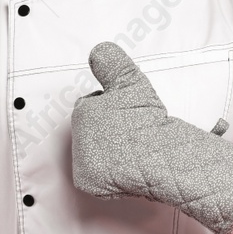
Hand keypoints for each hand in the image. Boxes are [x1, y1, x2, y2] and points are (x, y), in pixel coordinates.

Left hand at [71, 41, 232, 233]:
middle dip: (109, 131)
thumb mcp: (130, 81)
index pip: (93, 107)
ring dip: (110, 152)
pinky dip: (110, 175)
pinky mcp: (86, 182)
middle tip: (132, 133)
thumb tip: (99, 50)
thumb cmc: (147, 121)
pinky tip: (127, 167)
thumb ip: (112, 62)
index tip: (129, 117)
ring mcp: (79, 161)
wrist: (157, 156)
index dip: (113, 110)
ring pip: (95, 153)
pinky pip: (97, 178)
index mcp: (82, 110)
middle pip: (92, 131)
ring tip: (133, 149)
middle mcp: (75, 137)